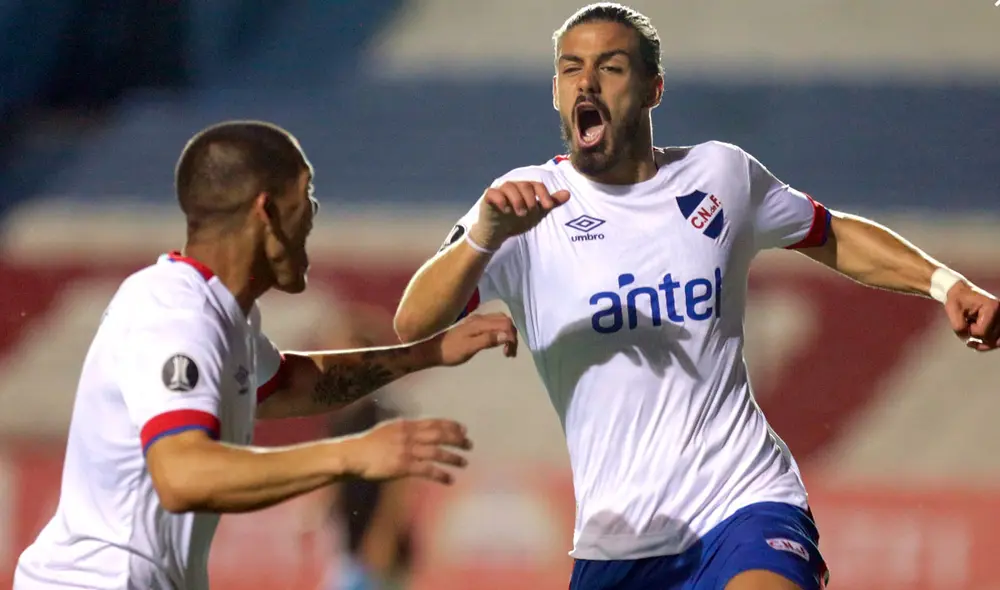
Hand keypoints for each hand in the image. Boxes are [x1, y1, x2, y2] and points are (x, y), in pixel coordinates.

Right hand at [347, 418, 471, 484]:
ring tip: (464, 462)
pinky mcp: (403, 466)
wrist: (353, 455)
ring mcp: (406, 450)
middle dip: (457, 439)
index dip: (451, 426)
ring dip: (453, 457)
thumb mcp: (388, 430)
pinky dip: (441, 474)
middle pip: (440, 435)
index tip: (464, 429)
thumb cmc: (367, 445)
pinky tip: (450, 479)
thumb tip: (419, 430)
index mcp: (406, 425)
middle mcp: (409, 435)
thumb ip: (405, 429)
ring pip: (437, 452)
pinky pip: (427, 470)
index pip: (434, 422)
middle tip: (470, 444)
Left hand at [428, 312, 517, 364]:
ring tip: (506, 351)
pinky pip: (493, 324)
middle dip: (511, 335)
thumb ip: (487, 340)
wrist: (433, 350)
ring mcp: (477, 320)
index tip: (509, 352)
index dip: (512, 337)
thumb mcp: (469, 348)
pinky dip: (500, 333)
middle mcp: (480, 318)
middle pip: (504, 320)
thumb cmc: (451, 351)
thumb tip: (506, 335)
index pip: (505, 324)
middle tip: (509, 353)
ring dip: (506, 334)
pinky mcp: (474, 325)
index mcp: (480, 323)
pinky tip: (497, 344)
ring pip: (500, 322)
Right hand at [469, 181, 569, 249]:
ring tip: (519, 213)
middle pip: (524, 185)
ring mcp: (500, 191)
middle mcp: (513, 187)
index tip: (547, 207)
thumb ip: (550, 203)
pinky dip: (501, 200)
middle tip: (530, 213)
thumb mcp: (537, 214)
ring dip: (517, 200)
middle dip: (530, 199)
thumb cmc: (517, 221)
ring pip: (509, 186)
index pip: (537, 185)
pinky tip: (506, 210)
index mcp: (525, 189)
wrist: (498, 234)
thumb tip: (568, 194)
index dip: (544, 194)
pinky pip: (493, 193)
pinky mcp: (488, 198)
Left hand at [944, 281, 999, 350]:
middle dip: (975, 337)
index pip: (982, 331)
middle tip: (968, 326)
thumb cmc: (957, 300)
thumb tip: (968, 340)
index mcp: (992, 307)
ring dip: (982, 342)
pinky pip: (998, 341)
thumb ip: (959, 326)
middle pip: (990, 338)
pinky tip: (978, 343)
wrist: (962, 294)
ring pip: (996, 342)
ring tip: (971, 338)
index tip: (965, 322)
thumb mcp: (952, 310)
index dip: (969, 332)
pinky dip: (988, 344)